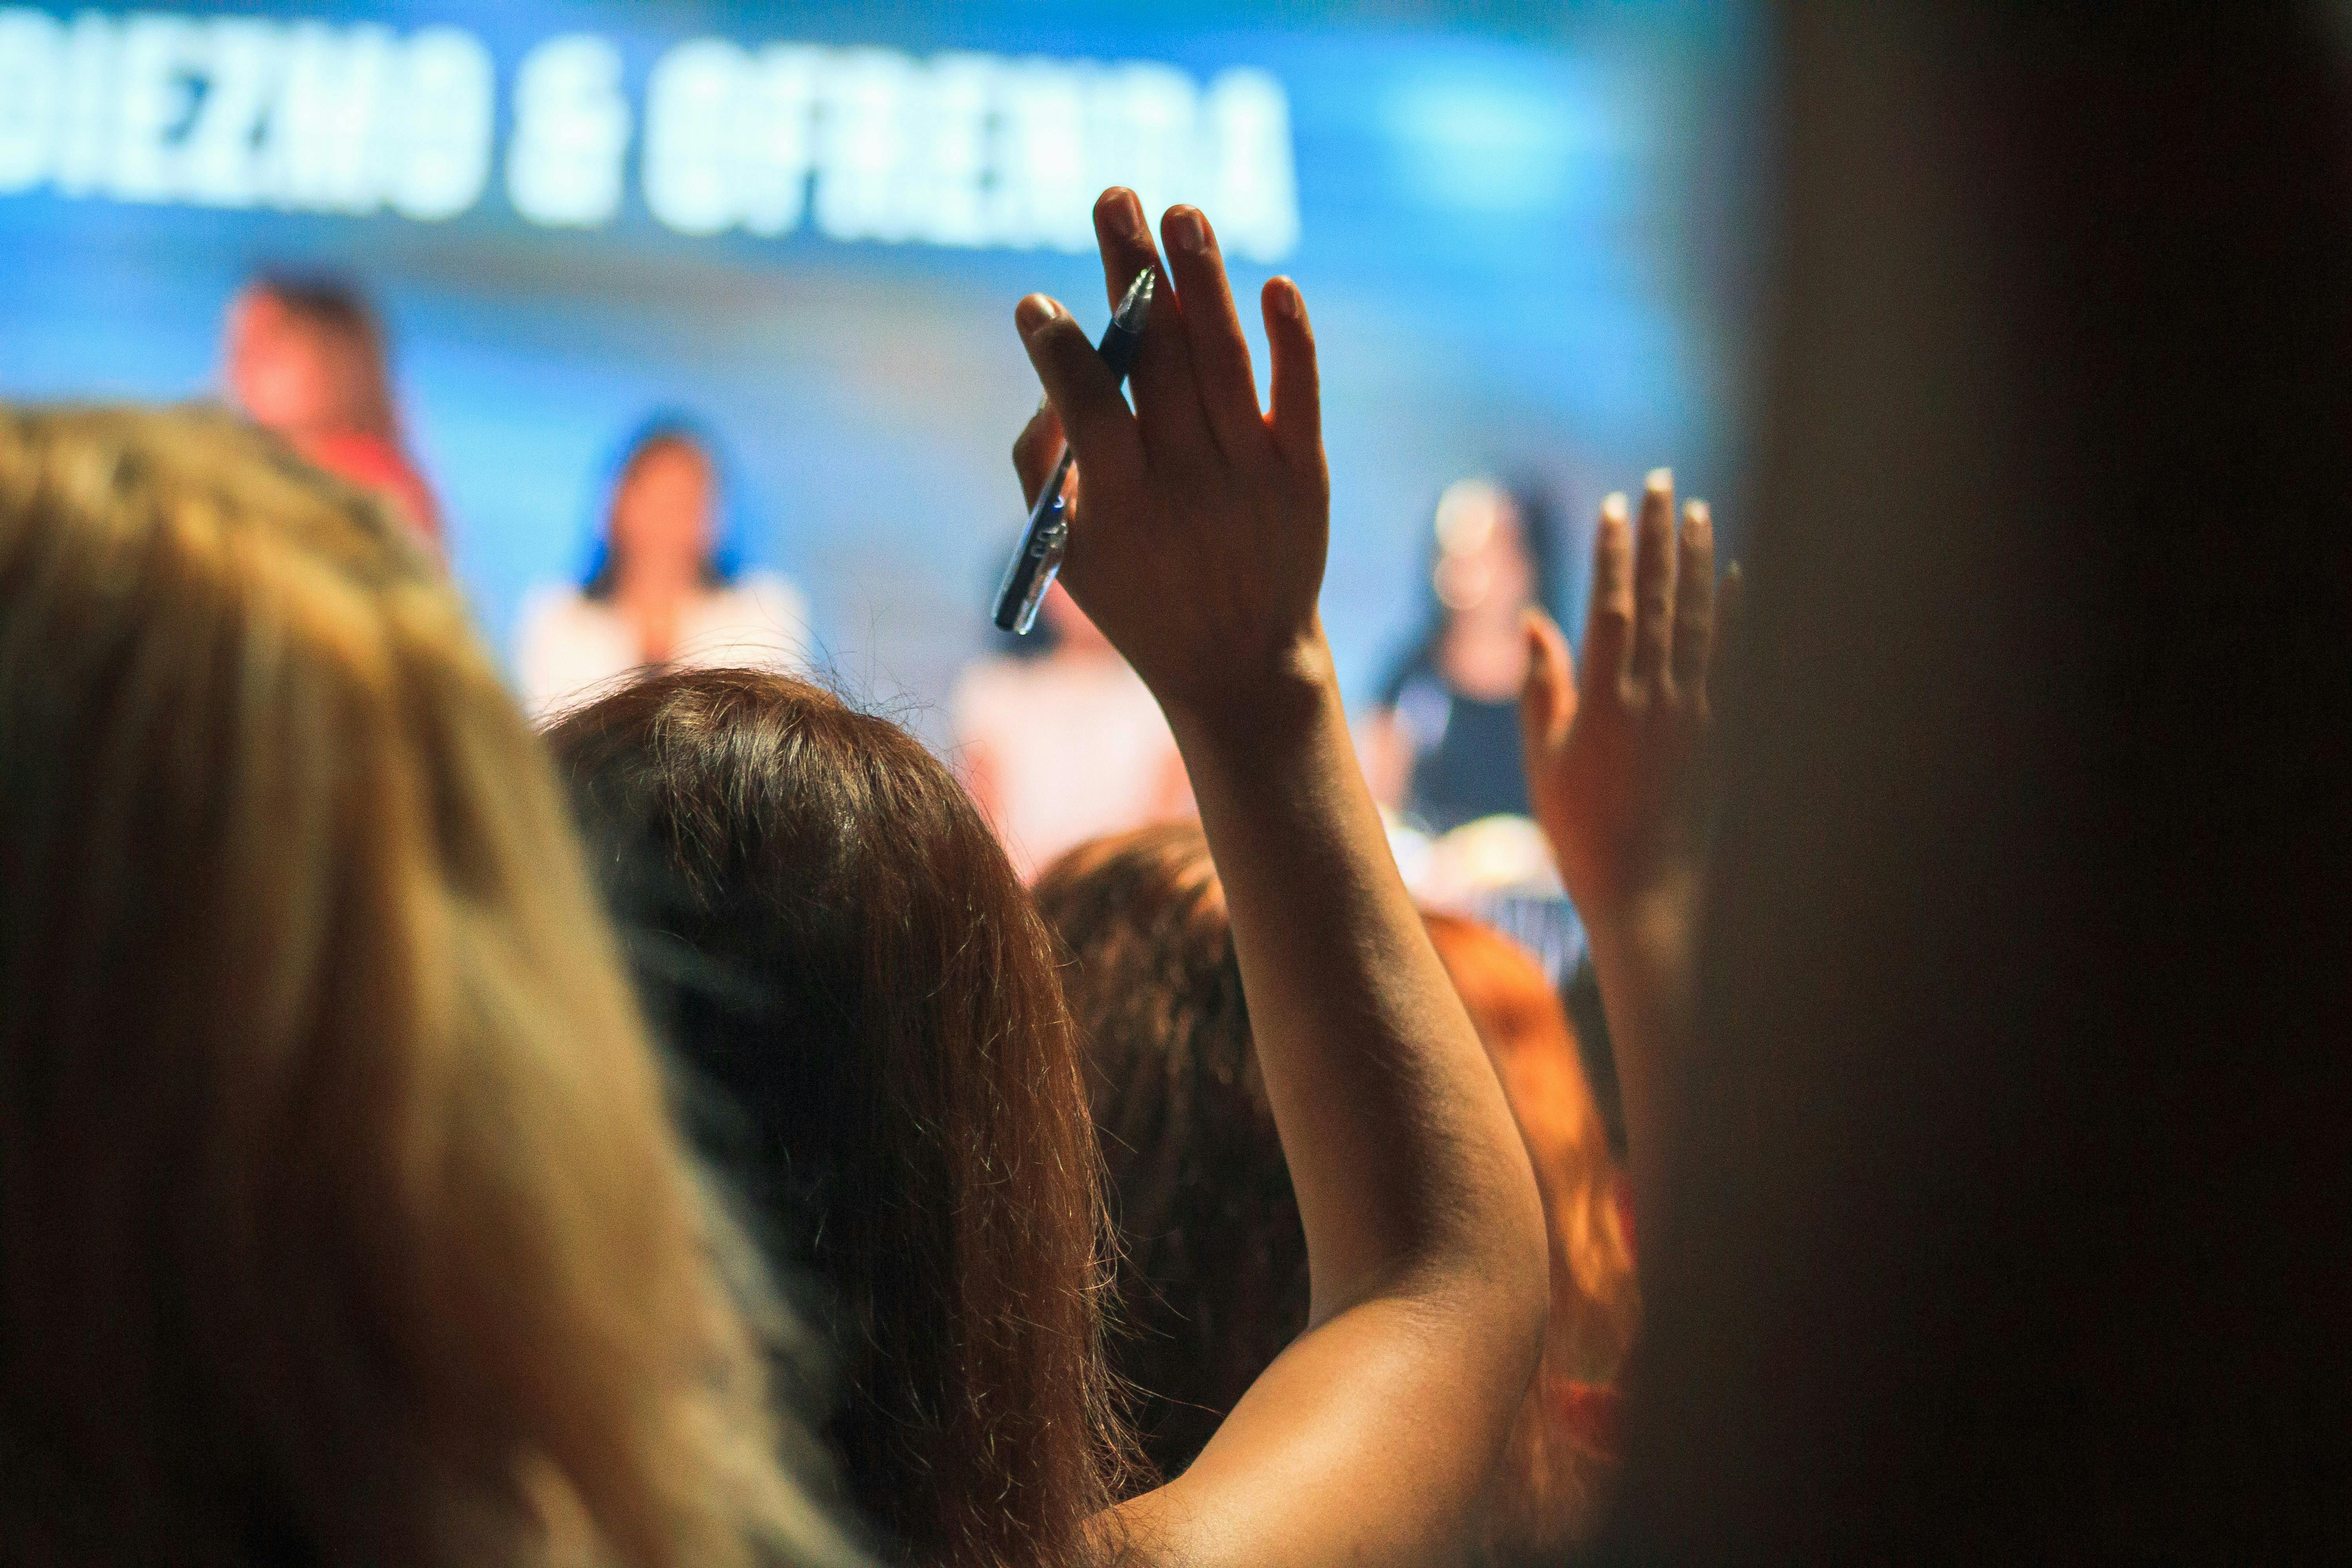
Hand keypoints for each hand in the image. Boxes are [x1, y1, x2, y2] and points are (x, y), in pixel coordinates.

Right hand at [1011, 188, 1331, 722]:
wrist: (1241, 663)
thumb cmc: (1138, 595)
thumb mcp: (1067, 552)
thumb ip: (1041, 465)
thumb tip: (1053, 375)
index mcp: (1122, 502)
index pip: (1090, 405)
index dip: (1061, 349)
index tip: (1036, 303)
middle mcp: (1190, 480)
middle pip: (1159, 359)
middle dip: (1131, 270)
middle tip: (1113, 195)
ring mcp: (1252, 473)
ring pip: (1225, 359)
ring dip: (1203, 277)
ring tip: (1180, 210)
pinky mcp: (1303, 472)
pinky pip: (1299, 394)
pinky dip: (1291, 339)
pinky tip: (1274, 284)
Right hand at [1520, 469, 1731, 927]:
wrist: (1646, 890)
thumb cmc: (1581, 830)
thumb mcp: (1546, 760)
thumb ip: (1545, 687)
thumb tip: (1537, 622)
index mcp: (1603, 702)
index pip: (1610, 606)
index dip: (1612, 553)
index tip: (1614, 507)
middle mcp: (1654, 698)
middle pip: (1658, 599)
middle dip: (1659, 537)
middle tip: (1662, 483)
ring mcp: (1694, 713)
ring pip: (1698, 619)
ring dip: (1698, 562)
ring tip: (1698, 513)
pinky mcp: (1723, 731)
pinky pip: (1733, 659)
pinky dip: (1736, 614)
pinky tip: (1739, 577)